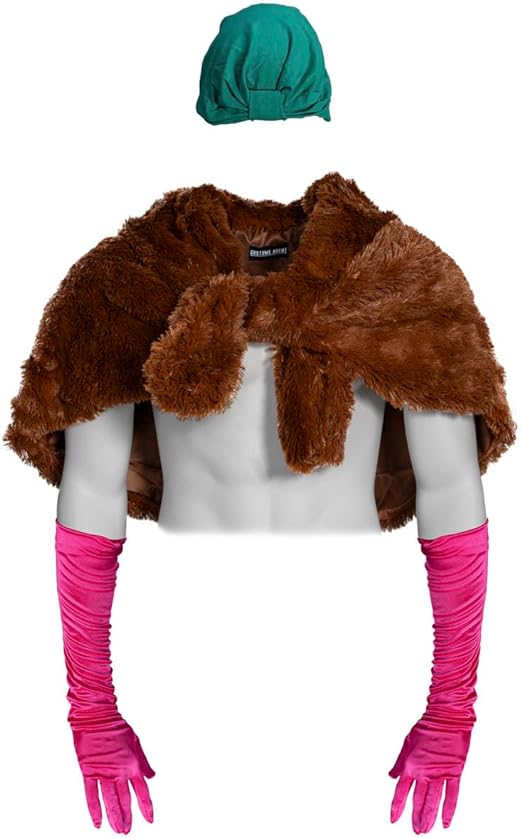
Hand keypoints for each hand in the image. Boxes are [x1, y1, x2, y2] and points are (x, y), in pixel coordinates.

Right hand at [72, 716, 155, 832]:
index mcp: (132, 764)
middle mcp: (119, 771)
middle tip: (127, 831)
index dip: (146, 807)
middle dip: (128, 817)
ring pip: (110, 801)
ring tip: (118, 830)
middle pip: (126, 800)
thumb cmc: (117, 726)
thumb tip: (151, 776)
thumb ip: (143, 762)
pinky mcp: (88, 772)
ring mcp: (103, 773)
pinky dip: (95, 810)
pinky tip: (98, 823)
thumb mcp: (136, 742)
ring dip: (115, 817)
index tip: (150, 819)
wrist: (96, 716)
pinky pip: (91, 795)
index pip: (142, 791)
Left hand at [388, 719, 471, 832]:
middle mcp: (424, 772)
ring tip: (425, 830)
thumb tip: (392, 776)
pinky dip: (448, 811)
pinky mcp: (454, 773)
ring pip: (433, 802)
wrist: (447, 717)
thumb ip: (400, 762)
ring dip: (428, 817)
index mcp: (411, 764)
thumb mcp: (407, 742)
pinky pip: (452, 796)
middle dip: (415, 817)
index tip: (393, 818)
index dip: (397, 806)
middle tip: (415, 830)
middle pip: (418, 800)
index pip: (401, 791)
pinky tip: (445, 822)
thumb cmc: (426, 726)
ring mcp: (440, 774)